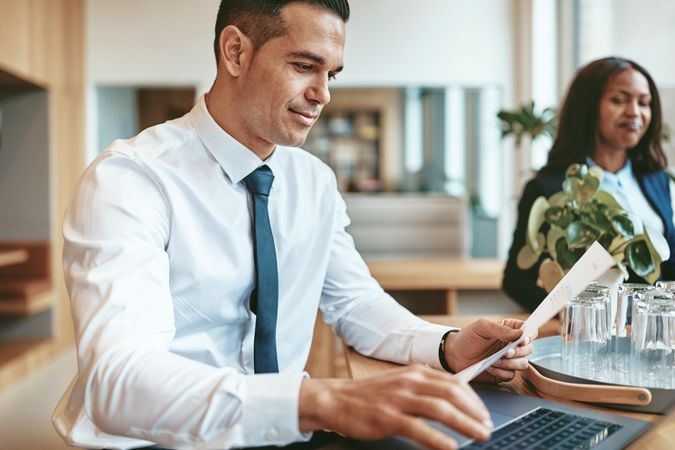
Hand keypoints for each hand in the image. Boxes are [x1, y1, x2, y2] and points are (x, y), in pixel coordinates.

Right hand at [299, 365, 491, 449]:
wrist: (336, 399)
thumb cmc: (369, 395)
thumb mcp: (399, 382)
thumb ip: (423, 386)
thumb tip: (453, 396)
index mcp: (415, 372)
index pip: (453, 382)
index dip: (473, 399)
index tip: (483, 413)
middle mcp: (409, 382)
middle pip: (452, 393)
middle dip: (474, 411)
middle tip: (486, 426)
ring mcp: (399, 399)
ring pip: (440, 409)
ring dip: (465, 423)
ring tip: (479, 435)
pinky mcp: (388, 417)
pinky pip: (418, 428)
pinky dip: (437, 438)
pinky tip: (450, 447)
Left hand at [444, 318, 536, 382]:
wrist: (454, 355)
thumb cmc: (467, 337)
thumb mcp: (481, 327)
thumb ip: (500, 329)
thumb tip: (519, 333)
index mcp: (509, 330)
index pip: (529, 331)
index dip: (530, 335)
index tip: (523, 340)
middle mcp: (511, 344)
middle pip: (529, 349)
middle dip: (518, 352)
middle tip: (506, 352)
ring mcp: (509, 359)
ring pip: (523, 364)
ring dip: (510, 363)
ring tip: (494, 360)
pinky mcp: (503, 372)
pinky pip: (511, 375)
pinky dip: (501, 372)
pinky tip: (490, 367)